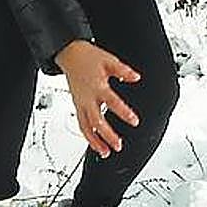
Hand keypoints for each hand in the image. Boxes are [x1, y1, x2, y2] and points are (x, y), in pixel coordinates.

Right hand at [55, 39, 140, 156]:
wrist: (69, 54)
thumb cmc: (88, 57)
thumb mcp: (109, 60)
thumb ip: (124, 71)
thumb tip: (136, 77)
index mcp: (97, 86)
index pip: (112, 102)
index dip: (124, 113)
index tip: (134, 121)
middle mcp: (87, 98)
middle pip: (96, 121)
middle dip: (107, 135)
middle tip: (118, 145)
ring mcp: (80, 103)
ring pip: (85, 127)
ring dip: (95, 142)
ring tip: (105, 152)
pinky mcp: (76, 105)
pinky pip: (81, 124)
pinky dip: (87, 136)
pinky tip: (95, 143)